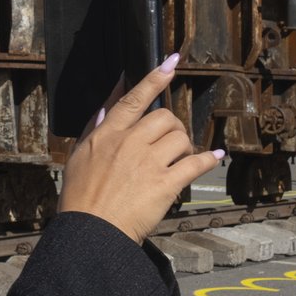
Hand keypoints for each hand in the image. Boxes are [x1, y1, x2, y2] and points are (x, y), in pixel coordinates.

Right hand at [58, 55, 221, 244]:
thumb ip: (97, 126)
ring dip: (185, 145)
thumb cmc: (81, 196)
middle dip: (172, 125)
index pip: (134, 99)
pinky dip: (208, 159)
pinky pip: (195, 164)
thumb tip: (111, 102)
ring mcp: (148, 163)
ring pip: (180, 138)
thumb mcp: (79, 155)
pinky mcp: (165, 184)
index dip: (154, 79)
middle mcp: (129, 143)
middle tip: (171, 140)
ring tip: (180, 157)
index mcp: (107, 134)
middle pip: (164, 117)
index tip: (171, 63)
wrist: (90, 232)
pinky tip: (216, 157)